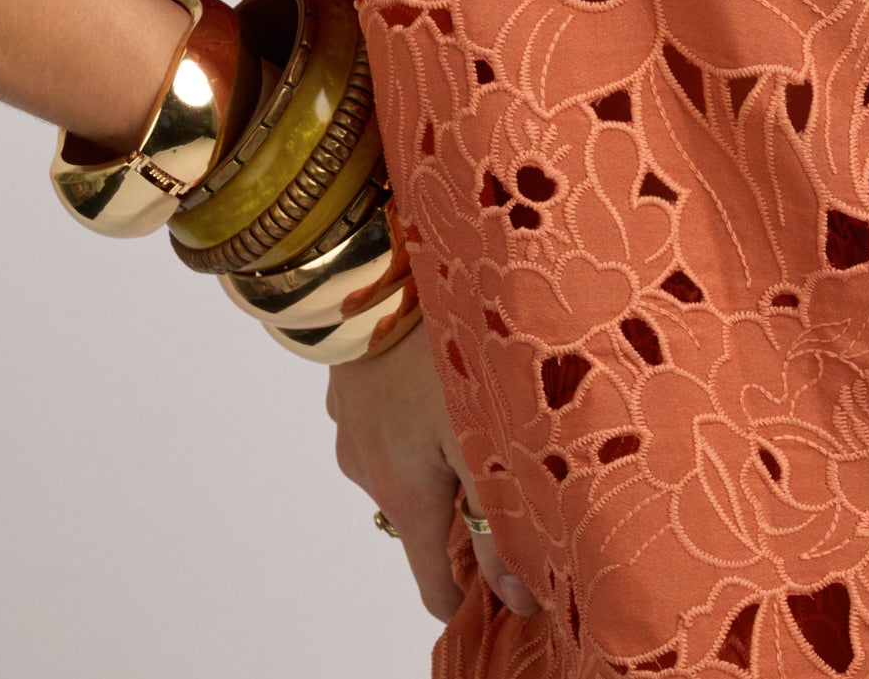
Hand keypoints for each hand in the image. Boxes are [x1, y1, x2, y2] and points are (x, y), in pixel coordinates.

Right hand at [325, 318, 539, 622]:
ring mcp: (352, 424)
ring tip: (481, 411)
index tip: (495, 596)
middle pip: (421, 518)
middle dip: (460, 511)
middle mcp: (368, 471)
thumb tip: (519, 598)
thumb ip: (501, 522)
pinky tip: (443, 374)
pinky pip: (386, 417)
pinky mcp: (349, 381)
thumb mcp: (484, 442)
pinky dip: (414, 412)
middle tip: (510, 475)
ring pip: (402, 461)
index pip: (430, 584)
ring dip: (436, 451)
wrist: (375, 269)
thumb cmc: (436, 355)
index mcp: (404, 496)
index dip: (464, 598)